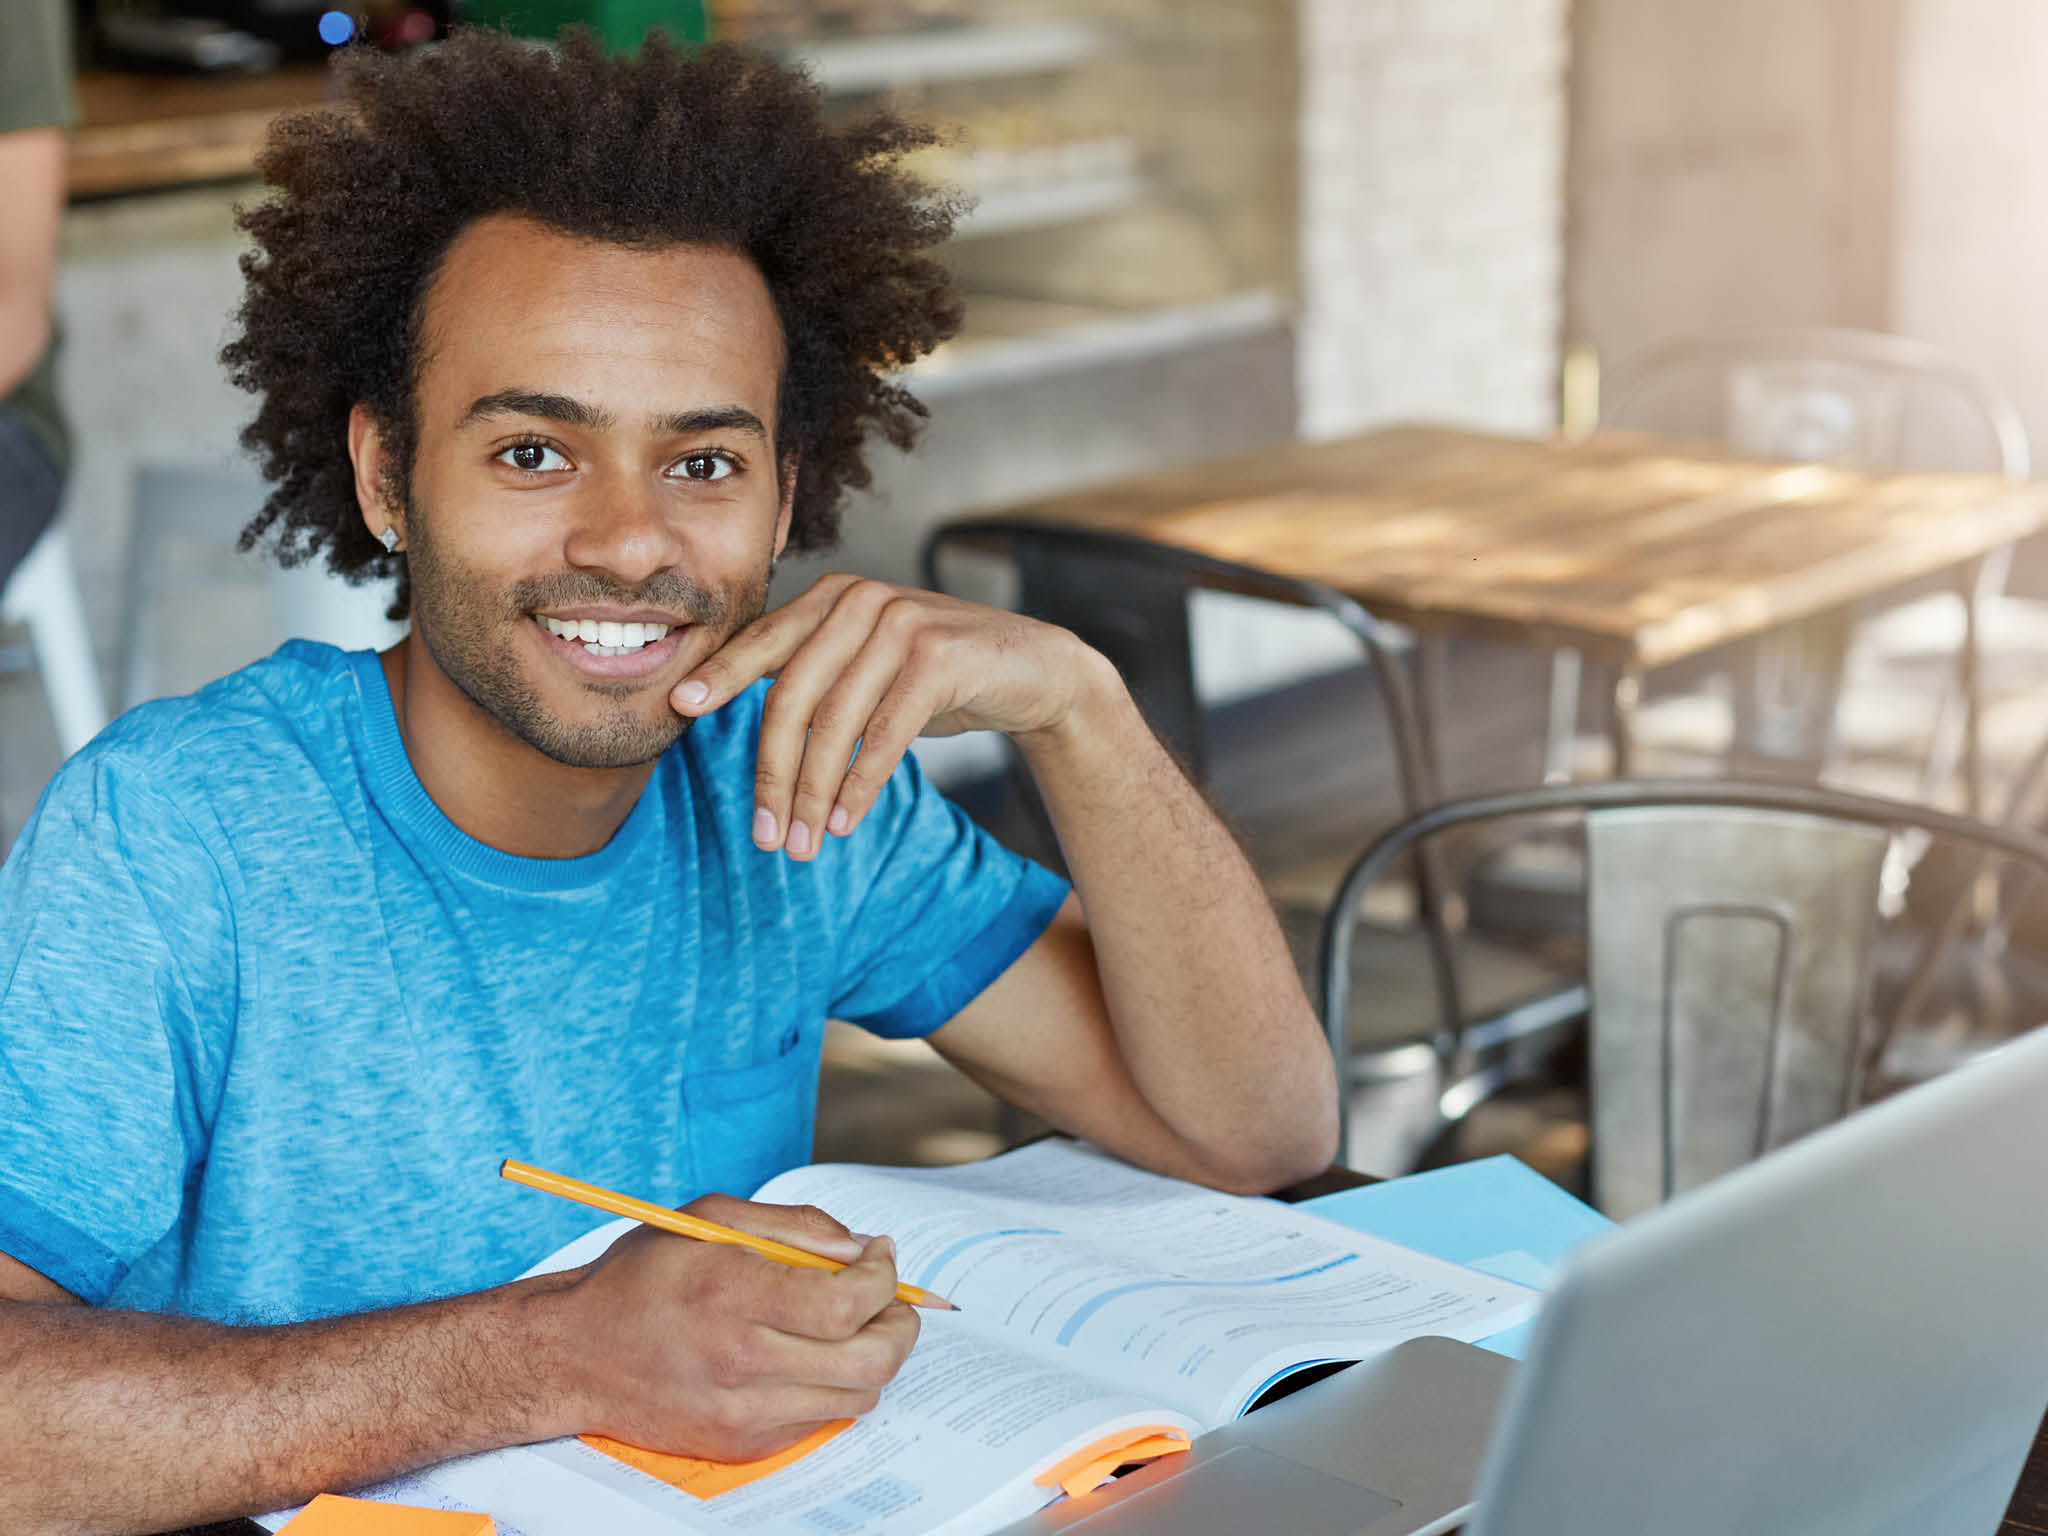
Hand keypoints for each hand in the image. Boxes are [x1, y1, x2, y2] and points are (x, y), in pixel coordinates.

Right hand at [549, 1195, 916, 1459]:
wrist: (572, 1355)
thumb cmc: (640, 1277)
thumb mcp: (710, 1218)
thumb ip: (795, 1226)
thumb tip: (861, 1248)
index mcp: (734, 1292)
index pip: (850, 1304)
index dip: (884, 1278)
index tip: (881, 1257)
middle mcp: (742, 1360)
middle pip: (871, 1359)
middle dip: (900, 1322)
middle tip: (891, 1298)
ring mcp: (742, 1412)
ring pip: (857, 1395)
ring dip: (872, 1355)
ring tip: (852, 1324)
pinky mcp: (740, 1444)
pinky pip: (820, 1419)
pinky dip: (833, 1386)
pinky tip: (808, 1355)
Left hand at [670, 574, 1111, 860]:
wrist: (1034, 671)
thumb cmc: (938, 678)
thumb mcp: (870, 668)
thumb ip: (816, 677)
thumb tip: (739, 722)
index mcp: (833, 597)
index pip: (763, 642)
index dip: (720, 676)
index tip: (679, 711)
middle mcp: (861, 602)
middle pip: (791, 696)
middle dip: (772, 774)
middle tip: (764, 834)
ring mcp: (902, 625)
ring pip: (835, 723)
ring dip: (813, 794)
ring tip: (803, 843)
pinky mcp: (939, 658)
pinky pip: (883, 735)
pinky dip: (859, 786)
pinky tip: (843, 821)